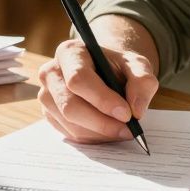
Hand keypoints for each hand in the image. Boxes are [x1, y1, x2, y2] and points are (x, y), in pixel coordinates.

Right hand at [37, 17, 158, 142]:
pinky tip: (109, 131)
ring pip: (70, 123)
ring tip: (122, 130)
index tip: (126, 114)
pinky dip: (93, 137)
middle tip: (128, 130)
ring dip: (100, 133)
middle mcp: (51, 73)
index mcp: (70, 52)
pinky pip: (69, 133)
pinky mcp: (49, 115)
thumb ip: (142, 81)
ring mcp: (47, 95)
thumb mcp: (137, 66)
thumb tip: (136, 110)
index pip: (79, 79)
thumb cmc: (118, 67)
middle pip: (70, 106)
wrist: (106, 73)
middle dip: (102, 122)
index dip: (102, 99)